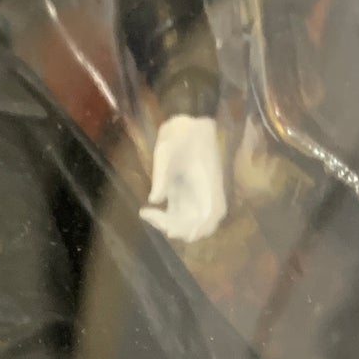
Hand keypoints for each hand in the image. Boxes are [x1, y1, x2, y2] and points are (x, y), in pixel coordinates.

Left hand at [142, 115, 226, 243]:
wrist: (192, 128)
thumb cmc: (182, 138)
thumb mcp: (166, 154)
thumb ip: (161, 178)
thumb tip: (154, 200)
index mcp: (210, 192)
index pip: (203, 222)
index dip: (183, 229)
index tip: (162, 221)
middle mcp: (210, 202)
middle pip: (194, 231)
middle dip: (172, 228)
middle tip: (149, 214)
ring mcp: (202, 202)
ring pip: (188, 228)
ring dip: (168, 226)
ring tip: (148, 213)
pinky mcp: (193, 200)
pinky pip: (183, 220)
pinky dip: (168, 221)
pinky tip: (150, 210)